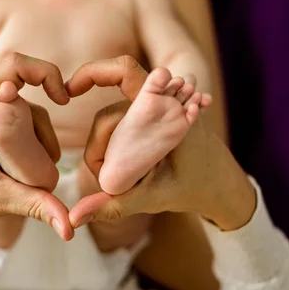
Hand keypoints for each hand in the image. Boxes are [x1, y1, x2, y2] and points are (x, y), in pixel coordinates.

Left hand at [0, 53, 74, 240]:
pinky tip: (12, 161)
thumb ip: (34, 204)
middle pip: (27, 99)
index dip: (48, 73)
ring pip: (20, 107)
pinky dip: (20, 132)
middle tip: (37, 168)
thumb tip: (70, 226)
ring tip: (19, 170)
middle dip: (41, 133)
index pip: (17, 65)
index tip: (64, 98)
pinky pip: (8, 110)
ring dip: (31, 136)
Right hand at [66, 56, 256, 230]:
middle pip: (108, 114)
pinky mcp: (149, 120)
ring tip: (129, 177)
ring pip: (113, 121)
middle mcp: (161, 101)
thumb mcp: (153, 197)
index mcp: (164, 108)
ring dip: (109, 149)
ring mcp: (156, 110)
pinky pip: (120, 124)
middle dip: (101, 147)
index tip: (69, 91)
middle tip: (110, 179)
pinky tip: (121, 167)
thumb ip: (113, 205)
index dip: (92, 73)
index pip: (123, 71)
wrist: (219, 184)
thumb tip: (74, 218)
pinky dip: (113, 144)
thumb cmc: (192, 186)